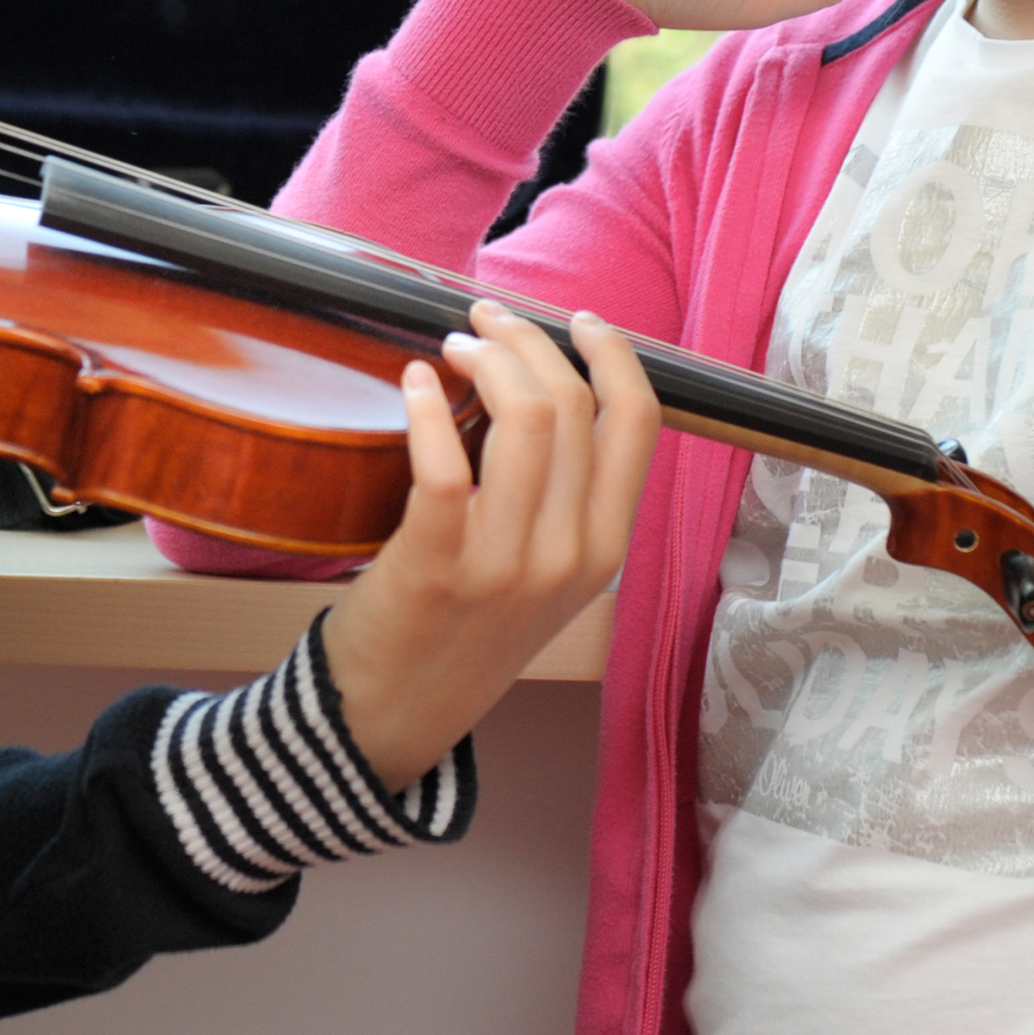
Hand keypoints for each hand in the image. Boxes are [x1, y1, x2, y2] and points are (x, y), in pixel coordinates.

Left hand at [320, 302, 659, 790]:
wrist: (396, 714)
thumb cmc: (466, 630)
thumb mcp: (547, 573)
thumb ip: (566, 497)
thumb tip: (552, 387)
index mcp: (605, 549)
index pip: (637, 423)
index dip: (612, 354)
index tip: (576, 320)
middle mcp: (568, 556)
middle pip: (574, 405)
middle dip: (528, 341)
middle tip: (484, 323)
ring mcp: (504, 564)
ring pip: (526, 421)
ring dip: (486, 361)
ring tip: (453, 349)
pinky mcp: (435, 566)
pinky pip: (444, 465)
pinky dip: (427, 407)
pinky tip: (415, 382)